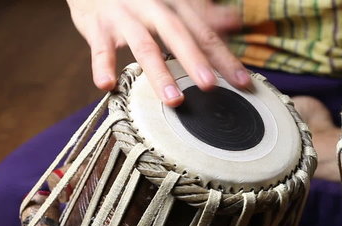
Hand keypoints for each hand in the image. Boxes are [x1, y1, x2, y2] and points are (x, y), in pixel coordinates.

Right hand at [66, 0, 250, 106]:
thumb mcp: (171, 1)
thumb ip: (202, 14)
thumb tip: (234, 20)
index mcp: (175, 5)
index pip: (204, 33)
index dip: (224, 58)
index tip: (243, 83)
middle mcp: (153, 7)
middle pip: (177, 34)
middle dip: (194, 60)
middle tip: (210, 86)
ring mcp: (124, 16)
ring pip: (143, 44)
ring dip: (159, 73)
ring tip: (174, 100)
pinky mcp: (98, 25)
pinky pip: (100, 46)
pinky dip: (102, 65)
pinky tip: (107, 84)